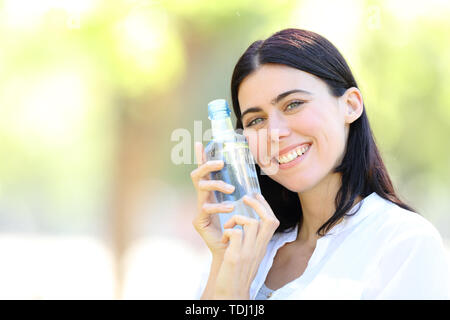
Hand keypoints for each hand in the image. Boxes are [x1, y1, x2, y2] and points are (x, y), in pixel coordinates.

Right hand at [190, 142, 235, 257]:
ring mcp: (198, 209)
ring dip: (217, 184)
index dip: (201, 157)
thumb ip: (243, 192)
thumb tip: (253, 176)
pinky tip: (230, 207)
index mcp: (212, 192)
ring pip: (202, 188)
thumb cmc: (238, 226)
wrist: (232, 249)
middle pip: (197, 175)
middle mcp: (202, 198)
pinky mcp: (198, 221)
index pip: (205, 171)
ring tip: (232, 189)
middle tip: (221, 163)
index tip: (200, 143)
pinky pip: (206, 208)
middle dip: (207, 165)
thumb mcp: (242, 204)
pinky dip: (220, 205)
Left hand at [213, 193, 279, 298]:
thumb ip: (252, 240)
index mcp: (262, 247)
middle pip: (268, 219)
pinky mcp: (235, 257)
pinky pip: (235, 233)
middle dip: (257, 204)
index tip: (256, 196)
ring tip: (228, 226)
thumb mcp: (250, 255)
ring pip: (251, 223)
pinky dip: (227, 231)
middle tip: (245, 198)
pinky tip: (224, 239)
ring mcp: (248, 252)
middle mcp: (258, 249)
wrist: (231, 294)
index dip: (266, 206)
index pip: (273, 222)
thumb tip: (250, 223)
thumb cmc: (237, 273)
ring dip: (237, 219)